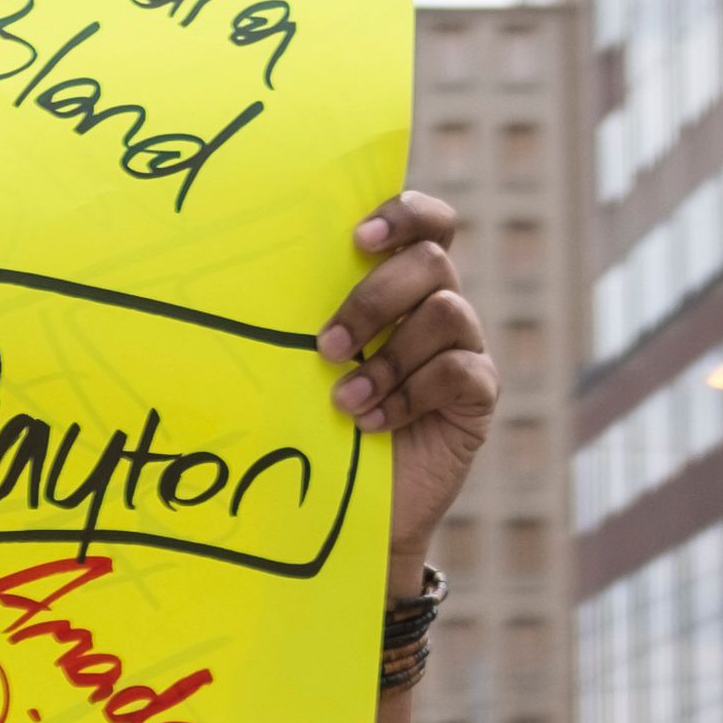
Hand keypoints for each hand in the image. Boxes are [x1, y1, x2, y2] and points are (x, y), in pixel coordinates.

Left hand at [316, 191, 492, 596]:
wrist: (343, 508)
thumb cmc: (313, 421)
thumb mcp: (300, 362)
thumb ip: (300, 316)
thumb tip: (245, 270)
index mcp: (398, 283)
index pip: (425, 222)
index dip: (402, 215)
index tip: (357, 241)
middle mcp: (437, 306)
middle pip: (433, 260)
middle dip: (376, 298)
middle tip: (329, 346)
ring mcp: (462, 350)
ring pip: (448, 313)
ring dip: (389, 358)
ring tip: (345, 401)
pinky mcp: (476, 398)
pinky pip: (460, 372)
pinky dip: (411, 395)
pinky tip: (374, 424)